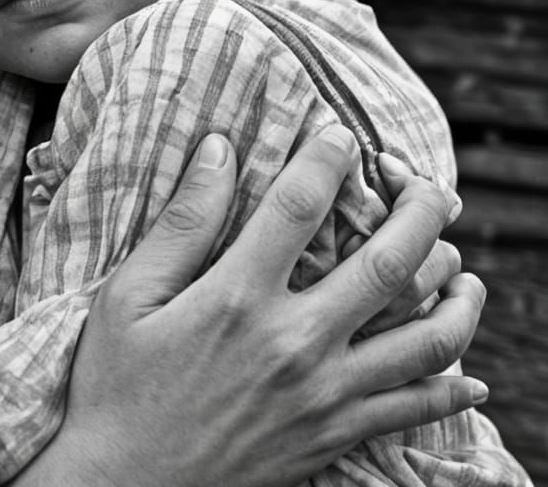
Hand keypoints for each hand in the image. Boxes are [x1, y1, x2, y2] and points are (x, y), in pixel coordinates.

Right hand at [15, 130, 487, 486]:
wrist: (126, 486)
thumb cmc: (116, 383)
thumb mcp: (128, 295)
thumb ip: (182, 222)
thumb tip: (217, 147)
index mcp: (236, 298)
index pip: (299, 206)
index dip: (326, 158)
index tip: (340, 132)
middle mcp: (293, 343)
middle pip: (386, 265)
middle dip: (420, 214)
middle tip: (428, 185)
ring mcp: (324, 396)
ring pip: (424, 339)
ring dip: (457, 296)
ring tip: (462, 266)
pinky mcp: (335, 438)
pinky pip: (415, 410)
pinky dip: (454, 389)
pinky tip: (468, 373)